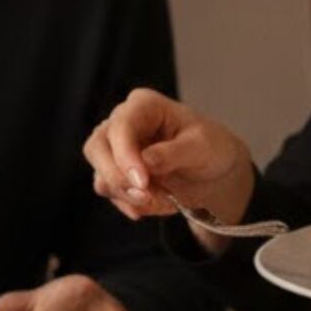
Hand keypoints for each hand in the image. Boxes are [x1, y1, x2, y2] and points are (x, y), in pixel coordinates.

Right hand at [83, 88, 254, 225]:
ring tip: (164, 200)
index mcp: (144, 106)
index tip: (143, 182)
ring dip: (130, 196)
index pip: (120, 126)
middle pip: (96, 148)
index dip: (125, 155)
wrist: (214, 171)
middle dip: (118, 178)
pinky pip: (111, 193)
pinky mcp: (116, 174)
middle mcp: (123, 124)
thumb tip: (145, 161)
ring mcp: (116, 150)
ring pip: (101, 176)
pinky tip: (158, 204)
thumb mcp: (202, 147)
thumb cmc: (210, 147)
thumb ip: (173, 153)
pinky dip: (132, 205)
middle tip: (147, 196)